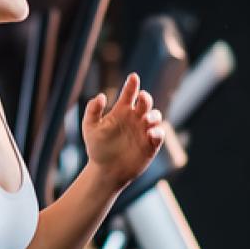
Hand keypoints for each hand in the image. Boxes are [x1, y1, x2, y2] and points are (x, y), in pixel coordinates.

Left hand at [81, 73, 165, 189]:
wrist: (105, 171)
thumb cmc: (97, 148)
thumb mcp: (90, 128)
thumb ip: (92, 111)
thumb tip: (101, 96)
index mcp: (121, 111)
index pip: (129, 93)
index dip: (132, 84)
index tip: (133, 77)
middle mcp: (135, 118)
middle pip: (145, 102)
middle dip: (146, 98)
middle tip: (142, 97)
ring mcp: (144, 130)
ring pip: (156, 116)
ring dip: (154, 115)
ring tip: (145, 119)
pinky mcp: (151, 144)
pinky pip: (159, 134)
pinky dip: (158, 132)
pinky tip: (150, 133)